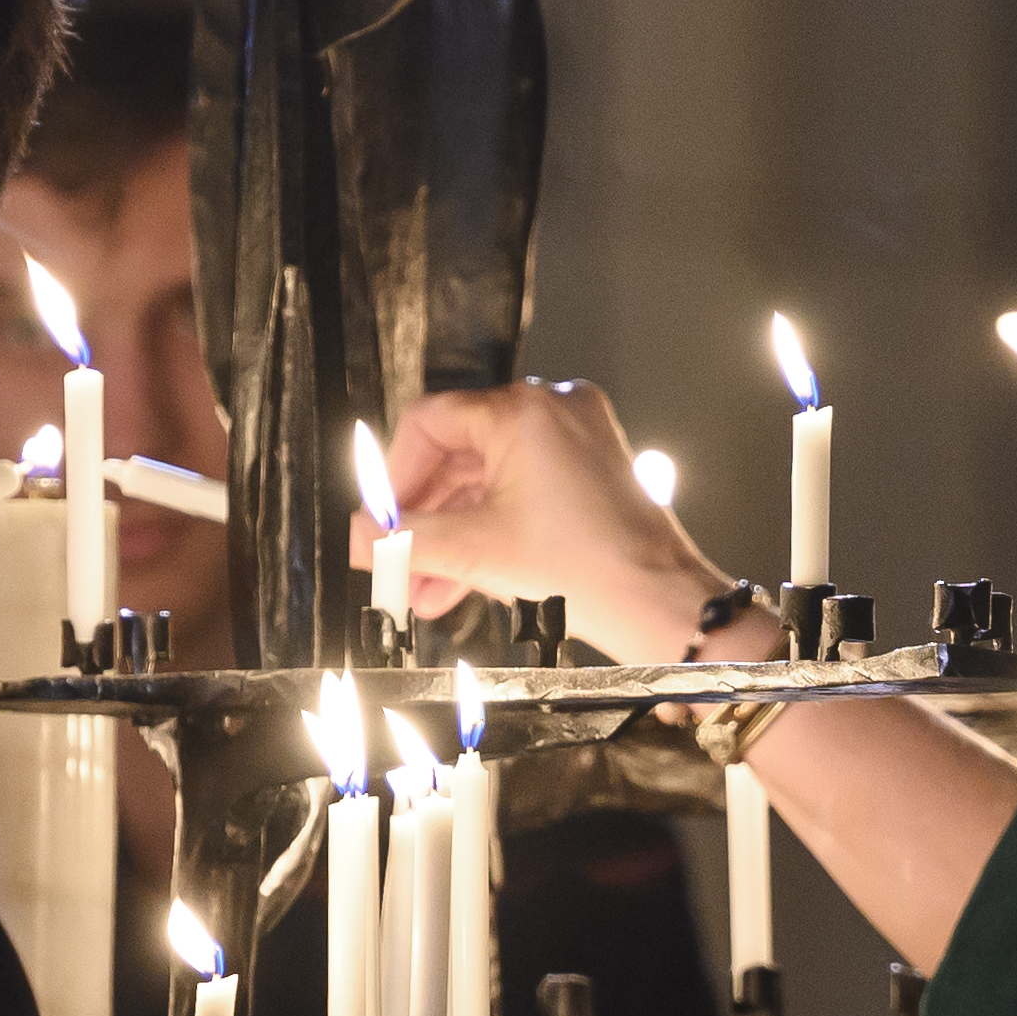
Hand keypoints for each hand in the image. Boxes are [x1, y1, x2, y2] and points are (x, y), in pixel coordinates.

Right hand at [377, 381, 727, 645]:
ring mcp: (575, 439)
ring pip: (488, 481)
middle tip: (393, 560)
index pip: (429, 423)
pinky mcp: (589, 471)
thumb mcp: (476, 553)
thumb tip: (359, 537)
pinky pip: (521, 491)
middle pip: (458, 455)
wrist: (658, 604)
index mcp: (522, 411)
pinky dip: (490, 530)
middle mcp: (552, 411)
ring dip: (452, 534)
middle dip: (423, 519)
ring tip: (423, 588)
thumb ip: (406, 541)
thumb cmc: (587, 568)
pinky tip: (462, 582)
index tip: (379, 519)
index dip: (394, 477)